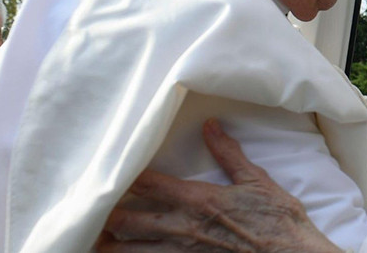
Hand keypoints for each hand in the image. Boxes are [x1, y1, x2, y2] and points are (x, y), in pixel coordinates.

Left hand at [97, 119, 340, 252]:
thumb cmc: (277, 220)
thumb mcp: (256, 180)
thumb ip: (229, 154)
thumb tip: (210, 126)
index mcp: (199, 200)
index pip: (150, 185)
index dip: (125, 177)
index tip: (109, 171)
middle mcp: (184, 228)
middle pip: (130, 221)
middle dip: (107, 216)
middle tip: (90, 212)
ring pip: (134, 250)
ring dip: (112, 245)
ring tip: (93, 242)